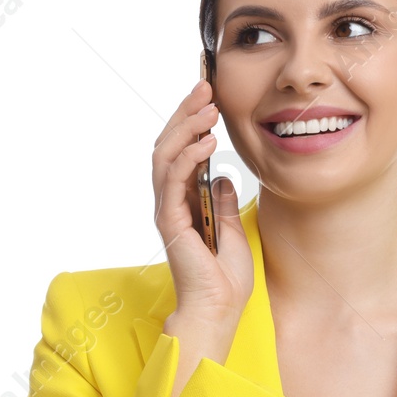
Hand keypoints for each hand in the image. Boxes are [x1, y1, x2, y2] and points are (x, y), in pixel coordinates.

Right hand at [152, 78, 252, 326]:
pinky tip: (207, 141)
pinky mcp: (170, 221)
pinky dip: (188, 156)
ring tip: (208, 108)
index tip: (208, 96)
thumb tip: (223, 177)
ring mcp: (167, 210)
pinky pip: (173, 180)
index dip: (191, 121)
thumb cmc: (224, 278)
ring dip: (186, 127)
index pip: (181, 151)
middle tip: (205, 87)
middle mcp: (170, 202)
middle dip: (185, 113)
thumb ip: (223, 202)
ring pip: (165, 156)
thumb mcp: (231, 229)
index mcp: (184, 201)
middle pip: (168, 145)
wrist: (218, 309)